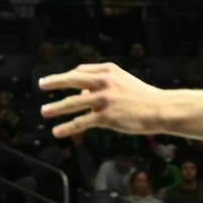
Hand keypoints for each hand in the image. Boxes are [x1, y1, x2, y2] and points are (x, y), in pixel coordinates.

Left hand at [38, 62, 166, 139]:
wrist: (161, 108)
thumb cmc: (143, 97)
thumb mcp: (123, 83)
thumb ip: (102, 86)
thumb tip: (81, 97)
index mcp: (109, 71)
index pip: (82, 70)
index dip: (68, 76)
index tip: (58, 79)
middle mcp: (104, 82)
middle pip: (72, 80)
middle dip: (54, 81)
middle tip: (41, 84)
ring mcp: (104, 99)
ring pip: (73, 103)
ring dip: (56, 107)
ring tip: (44, 111)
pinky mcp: (106, 117)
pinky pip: (81, 122)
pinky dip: (67, 127)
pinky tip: (57, 131)